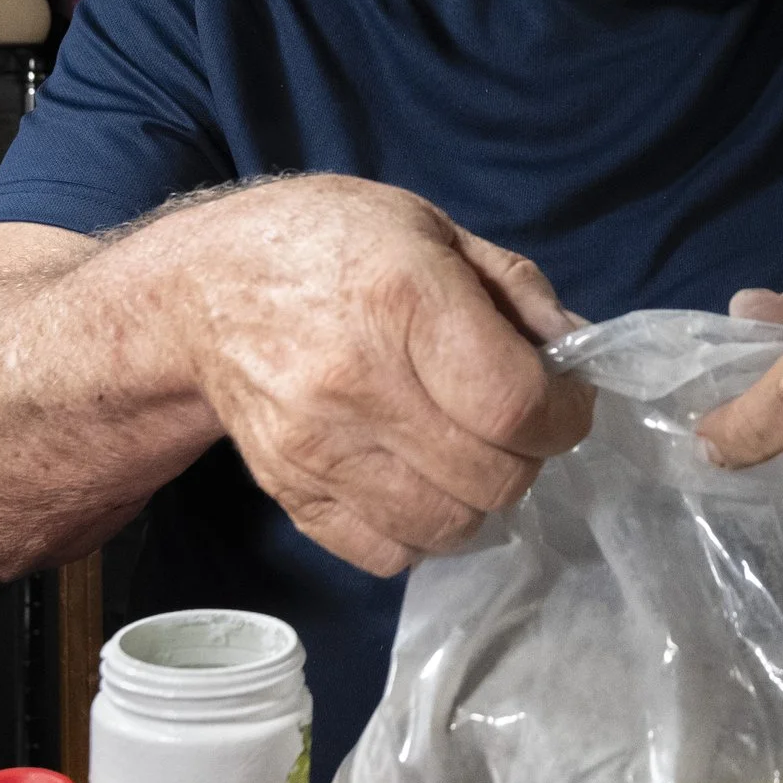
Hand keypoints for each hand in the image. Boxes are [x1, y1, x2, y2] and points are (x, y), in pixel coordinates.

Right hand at [150, 176, 593, 574]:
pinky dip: (421, 530)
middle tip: (515, 422)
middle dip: (528, 456)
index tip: (565, 401)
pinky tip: (420, 480)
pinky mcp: (290, 492)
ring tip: (469, 452)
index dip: (565, 415)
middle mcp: (356, 384)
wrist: (205, 286)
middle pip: (492, 477)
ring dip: (480, 500)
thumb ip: (516, 289)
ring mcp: (317, 448)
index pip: (515, 405)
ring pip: (446, 527)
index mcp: (402, 302)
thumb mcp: (433, 229)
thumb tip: (577, 353)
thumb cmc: (331, 244)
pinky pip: (386, 553)